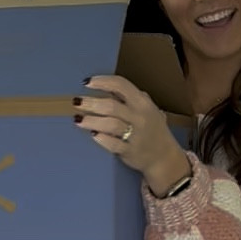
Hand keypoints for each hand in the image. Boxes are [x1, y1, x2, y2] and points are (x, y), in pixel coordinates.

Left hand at [74, 74, 187, 191]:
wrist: (164, 157)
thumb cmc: (151, 129)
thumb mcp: (147, 109)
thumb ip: (131, 98)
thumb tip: (106, 86)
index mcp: (143, 103)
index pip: (121, 85)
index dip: (102, 82)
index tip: (87, 82)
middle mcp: (139, 117)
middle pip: (112, 106)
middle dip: (91, 103)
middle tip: (76, 102)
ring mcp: (135, 135)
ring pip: (110, 125)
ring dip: (92, 120)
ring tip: (77, 119)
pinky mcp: (130, 151)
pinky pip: (114, 144)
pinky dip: (102, 139)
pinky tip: (93, 135)